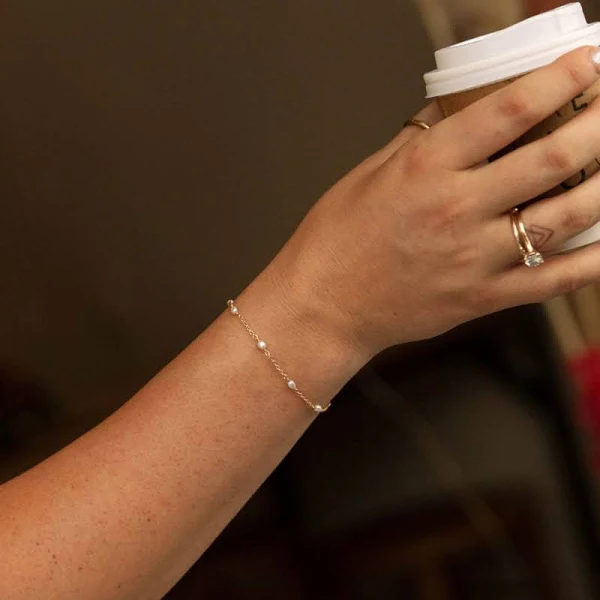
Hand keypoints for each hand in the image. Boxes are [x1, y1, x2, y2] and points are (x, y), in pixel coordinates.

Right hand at [266, 46, 599, 359]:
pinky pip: (554, 279)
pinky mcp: (482, 298)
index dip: (560, 79)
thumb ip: (420, 140)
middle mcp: (456, 209)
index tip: (586, 63)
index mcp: (424, 168)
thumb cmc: (336, 241)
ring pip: (567, 216)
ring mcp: (474, 258)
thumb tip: (457, 110)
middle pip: (554, 157)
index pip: (509, 110)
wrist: (323, 307)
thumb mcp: (370, 173)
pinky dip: (595, 260)